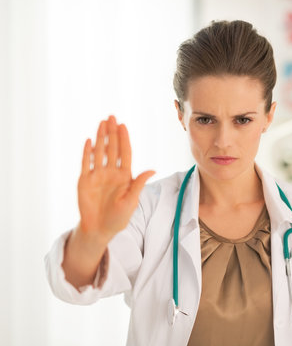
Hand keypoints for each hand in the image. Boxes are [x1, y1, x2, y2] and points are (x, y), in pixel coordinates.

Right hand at [77, 115, 154, 245]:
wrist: (99, 229)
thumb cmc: (118, 218)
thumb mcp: (132, 201)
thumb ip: (139, 184)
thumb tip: (152, 170)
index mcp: (124, 176)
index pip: (125, 153)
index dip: (124, 139)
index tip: (123, 126)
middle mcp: (111, 172)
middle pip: (112, 148)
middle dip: (112, 132)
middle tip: (111, 116)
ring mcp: (98, 175)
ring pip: (99, 152)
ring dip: (101, 137)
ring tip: (101, 123)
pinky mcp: (85, 180)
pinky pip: (86, 163)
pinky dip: (87, 152)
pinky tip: (89, 140)